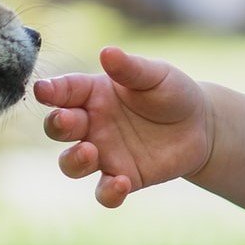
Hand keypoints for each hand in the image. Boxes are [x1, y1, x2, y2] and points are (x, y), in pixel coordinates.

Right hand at [33, 46, 213, 207]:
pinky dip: (108, 192)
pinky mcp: (123, 178)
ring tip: (89, 152)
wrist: (201, 126)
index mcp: (93, 93)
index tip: (43, 91)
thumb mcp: (155, 75)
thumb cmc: (171, 92)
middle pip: (59, 128)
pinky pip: (104, 192)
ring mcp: (104, 154)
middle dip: (57, 125)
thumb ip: (130, 68)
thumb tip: (107, 52)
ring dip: (74, 160)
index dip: (51, 91)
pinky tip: (121, 183)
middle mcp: (91, 124)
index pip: (64, 91)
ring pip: (72, 164)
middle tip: (66, 120)